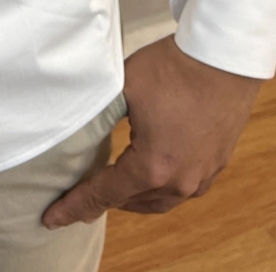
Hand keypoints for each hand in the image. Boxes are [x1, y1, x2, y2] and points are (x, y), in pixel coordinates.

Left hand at [41, 33, 262, 226]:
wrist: (222, 58)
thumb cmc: (171, 69)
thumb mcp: (123, 90)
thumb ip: (100, 116)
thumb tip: (79, 125)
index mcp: (152, 167)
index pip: (104, 194)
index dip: (76, 206)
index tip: (53, 218)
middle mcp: (180, 181)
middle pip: (132, 202)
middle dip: (104, 202)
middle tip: (80, 201)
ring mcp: (202, 175)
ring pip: (160, 200)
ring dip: (134, 198)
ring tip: (113, 192)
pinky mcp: (217, 163)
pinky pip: (183, 189)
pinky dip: (160, 189)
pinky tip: (152, 178)